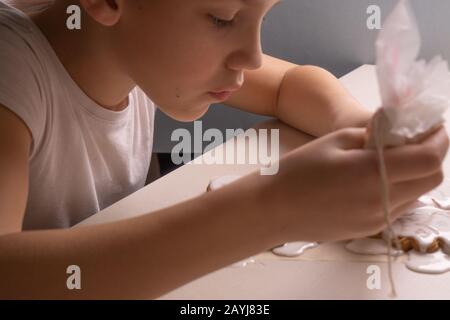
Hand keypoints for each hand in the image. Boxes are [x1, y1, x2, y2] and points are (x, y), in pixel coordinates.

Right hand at [261, 126, 448, 242]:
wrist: (272, 208)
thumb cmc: (297, 170)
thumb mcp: (335, 141)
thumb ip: (374, 135)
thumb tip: (398, 134)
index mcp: (373, 174)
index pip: (430, 157)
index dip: (439, 138)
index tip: (432, 127)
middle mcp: (382, 202)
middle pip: (432, 178)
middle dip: (431, 155)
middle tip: (412, 140)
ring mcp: (376, 219)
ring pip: (417, 194)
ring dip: (415, 173)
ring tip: (391, 159)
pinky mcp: (368, 229)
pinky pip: (398, 207)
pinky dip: (399, 189)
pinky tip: (376, 178)